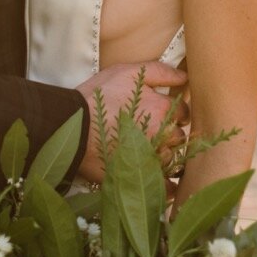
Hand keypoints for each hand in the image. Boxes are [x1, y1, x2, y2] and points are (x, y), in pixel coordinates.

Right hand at [75, 60, 188, 184]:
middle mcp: (162, 134)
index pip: (183, 111)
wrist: (72, 126)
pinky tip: (158, 179)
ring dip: (163, 155)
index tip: (162, 113)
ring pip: (171, 159)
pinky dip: (165, 184)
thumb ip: (159, 71)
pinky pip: (163, 185)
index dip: (174, 111)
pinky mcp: (140, 176)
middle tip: (152, 131)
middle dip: (170, 134)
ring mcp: (152, 157)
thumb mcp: (126, 72)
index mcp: (162, 108)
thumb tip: (184, 77)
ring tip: (144, 150)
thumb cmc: (98, 97)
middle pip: (179, 136)